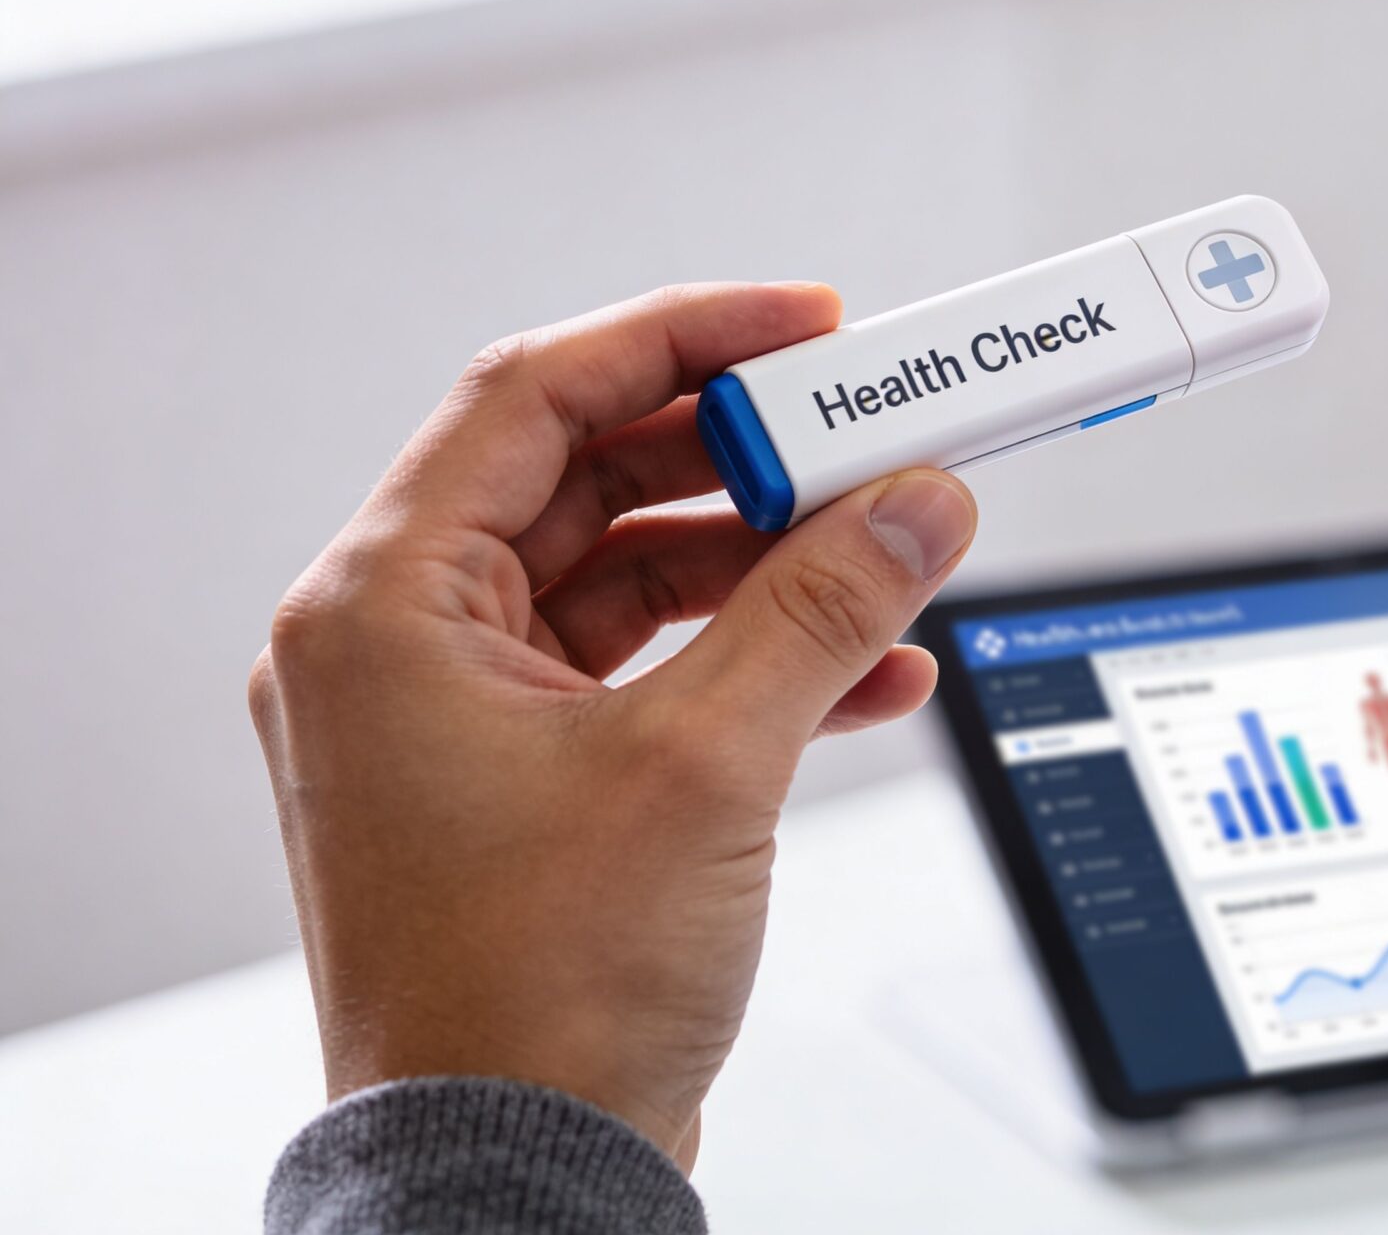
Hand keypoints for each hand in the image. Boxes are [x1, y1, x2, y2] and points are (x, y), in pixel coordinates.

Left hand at [247, 285, 977, 1166]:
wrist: (512, 1181)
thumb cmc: (536, 1001)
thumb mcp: (706, 768)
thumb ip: (822, 610)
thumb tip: (916, 505)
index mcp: (384, 610)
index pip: (535, 395)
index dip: (685, 339)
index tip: (809, 325)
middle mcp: (403, 649)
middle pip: (592, 480)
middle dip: (749, 460)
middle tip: (872, 435)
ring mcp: (462, 721)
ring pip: (633, 578)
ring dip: (771, 565)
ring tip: (895, 555)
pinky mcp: (528, 785)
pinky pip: (651, 673)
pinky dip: (756, 659)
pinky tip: (872, 674)